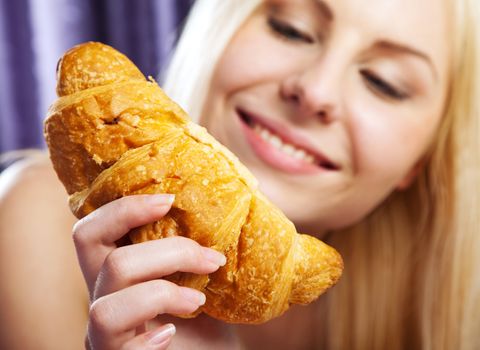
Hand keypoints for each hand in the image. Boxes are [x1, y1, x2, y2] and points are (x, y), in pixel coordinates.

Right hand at [72, 194, 226, 348]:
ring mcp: (105, 336)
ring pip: (107, 308)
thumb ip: (193, 253)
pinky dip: (148, 341)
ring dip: (162, 295)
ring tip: (199, 301)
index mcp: (116, 273)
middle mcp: (104, 301)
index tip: (170, 201)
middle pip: (109, 263)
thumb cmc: (204, 326)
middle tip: (212, 259)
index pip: (91, 232)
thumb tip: (218, 210)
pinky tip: (171, 335)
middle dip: (169, 252)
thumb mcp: (200, 281)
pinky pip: (118, 349)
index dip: (123, 210)